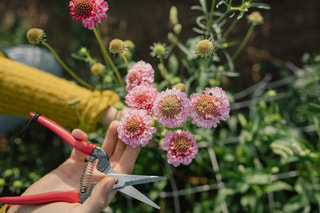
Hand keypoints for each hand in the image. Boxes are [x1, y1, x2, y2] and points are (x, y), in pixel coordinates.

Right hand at [8, 120, 139, 212]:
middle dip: (123, 140)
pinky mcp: (70, 165)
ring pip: (101, 150)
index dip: (132, 154)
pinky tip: (78, 133)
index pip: (124, 169)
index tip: (138, 138)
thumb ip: (97, 199)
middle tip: (127, 124)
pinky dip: (80, 139)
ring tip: (114, 123)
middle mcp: (99, 178)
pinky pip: (79, 148)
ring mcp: (85, 171)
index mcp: (105, 189)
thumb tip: (113, 180)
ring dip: (108, 137)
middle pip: (116, 156)